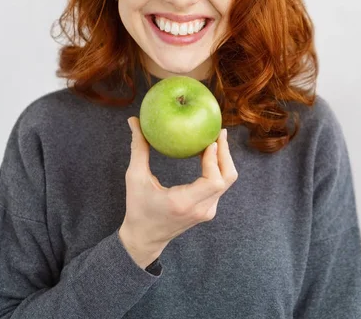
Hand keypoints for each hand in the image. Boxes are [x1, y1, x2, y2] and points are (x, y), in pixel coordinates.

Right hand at [120, 116, 238, 254]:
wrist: (145, 239)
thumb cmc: (137, 208)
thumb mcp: (134, 178)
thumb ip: (138, 149)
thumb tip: (134, 121)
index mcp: (184, 202)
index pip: (213, 181)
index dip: (215, 159)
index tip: (210, 140)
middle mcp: (200, 209)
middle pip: (227, 178)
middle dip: (225, 153)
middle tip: (219, 132)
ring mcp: (207, 211)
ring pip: (227, 182)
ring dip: (223, 159)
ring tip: (216, 139)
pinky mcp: (207, 210)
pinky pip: (220, 186)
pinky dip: (218, 168)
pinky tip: (209, 152)